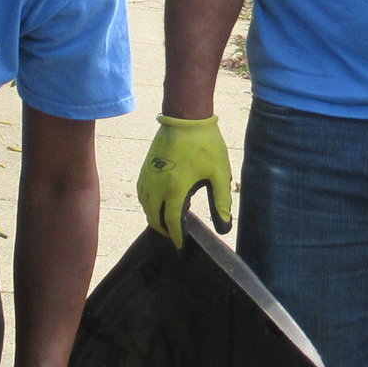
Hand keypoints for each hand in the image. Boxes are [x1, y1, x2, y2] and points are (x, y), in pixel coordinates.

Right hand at [137, 113, 231, 245]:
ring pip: (145, 206)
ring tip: (168, 221)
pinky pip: (142, 193)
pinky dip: (148, 203)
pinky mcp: (146, 166)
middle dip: (164, 231)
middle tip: (176, 237)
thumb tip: (225, 226)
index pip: (172, 223)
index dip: (177, 239)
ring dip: (155, 217)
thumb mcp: (219, 174)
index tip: (182, 248)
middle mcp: (157, 186)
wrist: (186, 117)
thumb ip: (221, 202)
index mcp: (175, 190)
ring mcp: (149, 176)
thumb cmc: (205, 144)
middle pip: (154, 219)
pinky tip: (158, 202)